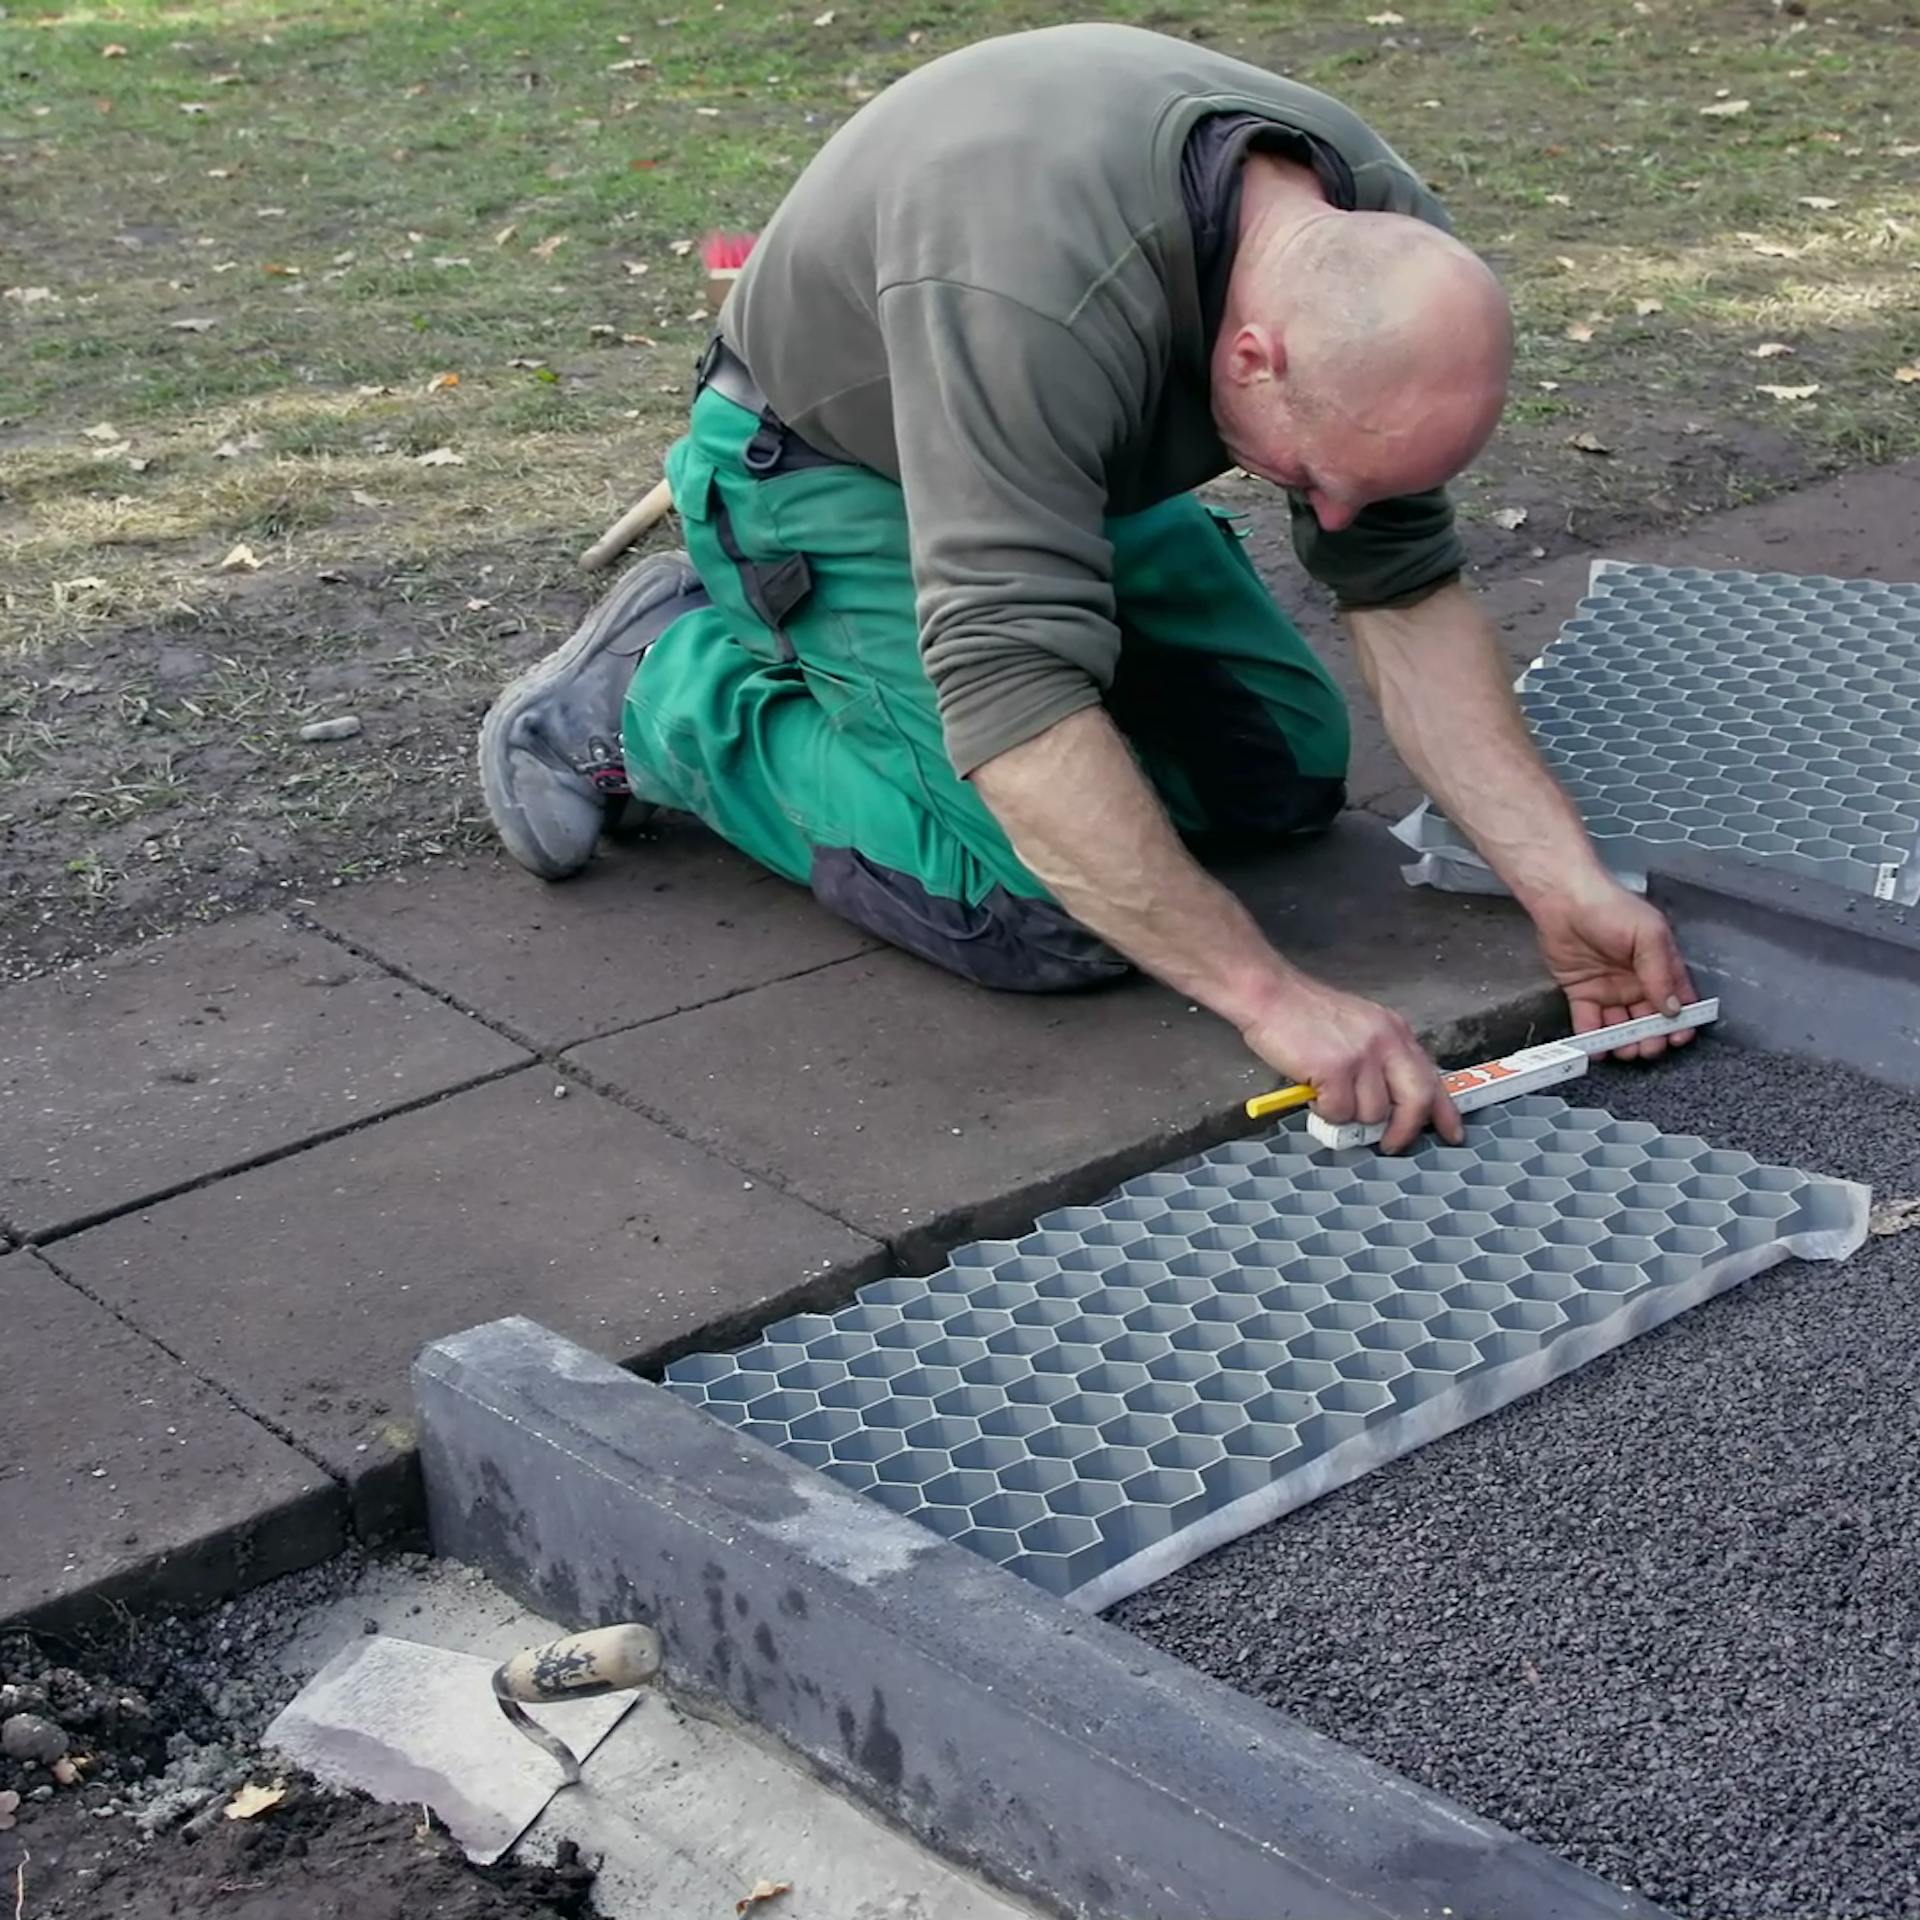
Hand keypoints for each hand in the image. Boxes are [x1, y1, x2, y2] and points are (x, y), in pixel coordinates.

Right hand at [1242, 980, 1461, 1154]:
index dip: (1444, 1112)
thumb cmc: (1304, 1014)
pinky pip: (1339, 1112)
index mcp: (1395, 1032)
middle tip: (1388, 1144)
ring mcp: (1363, 1055)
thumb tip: (1390, 1104)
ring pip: (1372, 1113)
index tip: (1452, 1133)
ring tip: (1327, 1094)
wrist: (1270, 994)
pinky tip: (1313, 1090)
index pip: (1432, 1077)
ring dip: (1348, 1115)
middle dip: (1404, 1131)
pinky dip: (1324, 1111)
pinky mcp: (1336, 1069)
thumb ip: (1380, 1060)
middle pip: (1416, 1101)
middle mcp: (1386, 1042)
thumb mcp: (1359, 1028)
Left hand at [1533, 880, 1697, 1060]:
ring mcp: (1609, 989)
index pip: (1677, 1000)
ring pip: (1621, 1025)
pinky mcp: (1582, 993)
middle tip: (1649, 1048)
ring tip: (1626, 1051)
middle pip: (1649, 1019)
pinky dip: (1593, 1038)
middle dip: (1652, 1037)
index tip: (1680, 1037)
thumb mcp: (1648, 935)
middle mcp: (1636, 981)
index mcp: (1659, 965)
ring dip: (1625, 1042)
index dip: (1681, 1021)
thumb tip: (1674, 1008)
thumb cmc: (1611, 907)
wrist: (1563, 900)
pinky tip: (1599, 1049)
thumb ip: (1661, 972)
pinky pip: (1589, 1022)